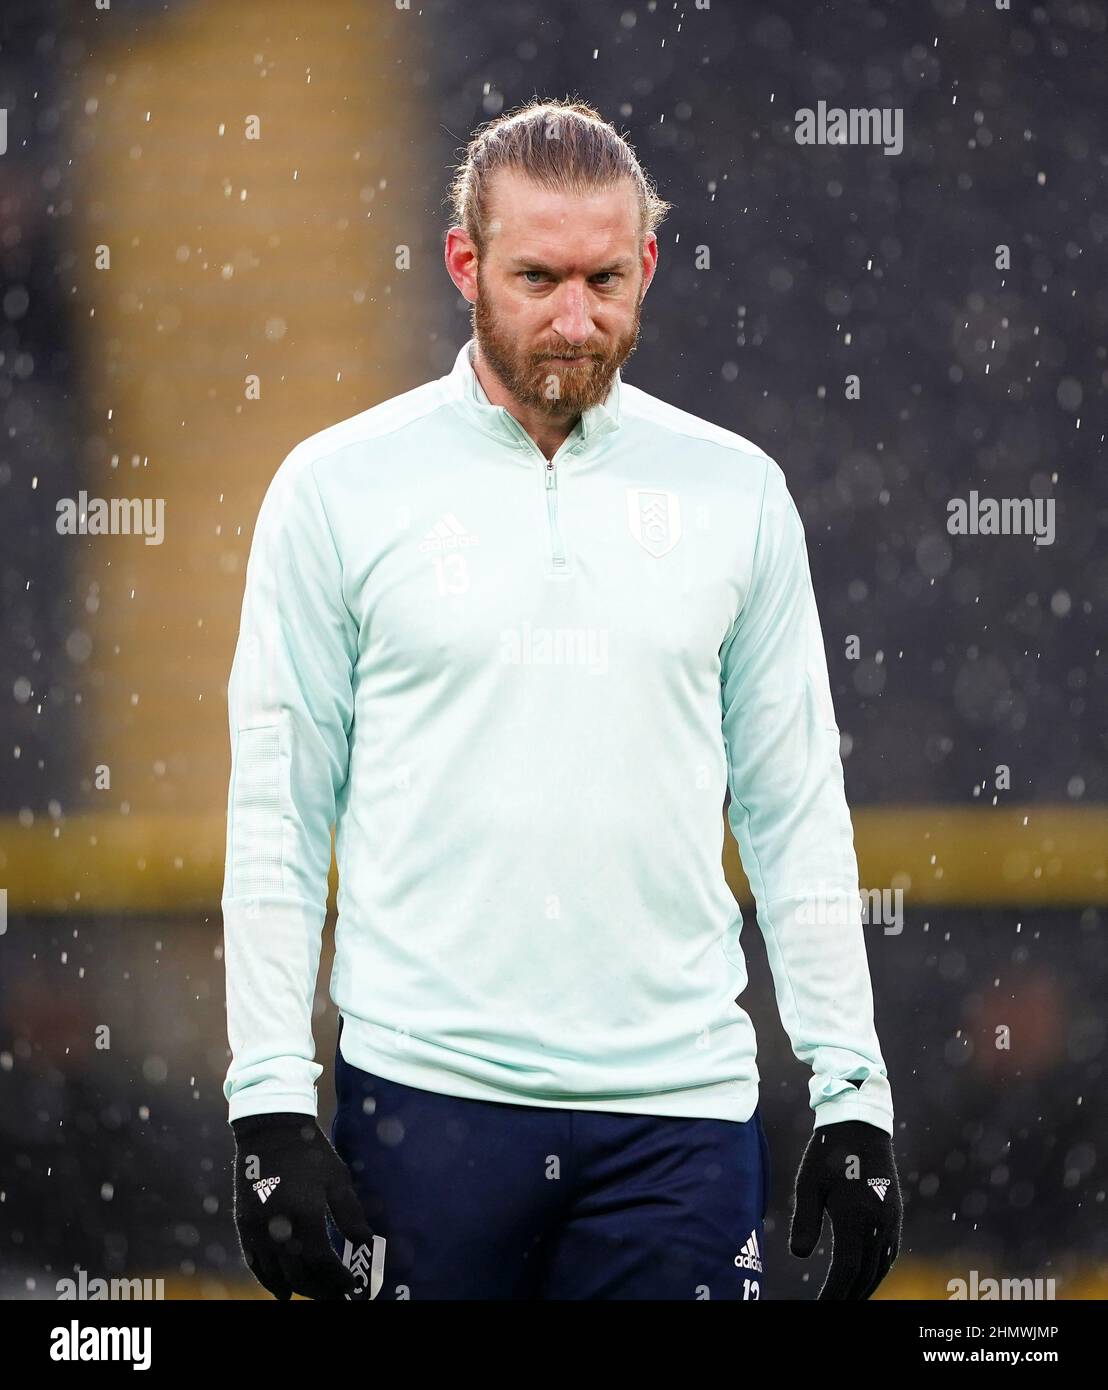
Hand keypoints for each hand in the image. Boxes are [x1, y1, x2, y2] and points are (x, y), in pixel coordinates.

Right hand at [232, 1112, 376, 1299]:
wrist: (270, 1130)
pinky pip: (255, 1263)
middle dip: (320, 1289)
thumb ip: (350, 1215)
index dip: (337, 1279)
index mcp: (306, 1214)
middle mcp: (279, 1227)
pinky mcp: (243, 1224)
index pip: (322, 1263)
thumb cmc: (310, 1152)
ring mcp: (257, 1228)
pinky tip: (282, 1291)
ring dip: (296, 1288)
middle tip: (335, 1296)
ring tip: (314, 1293)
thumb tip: (366, 1243)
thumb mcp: (337, 1179)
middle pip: (299, 1274)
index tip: (351, 1286)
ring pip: (276, 1274)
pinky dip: (268, 1280)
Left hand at [789, 1119, 901, 1298]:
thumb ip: (804, 1221)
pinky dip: (878, 1269)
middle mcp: (878, 1222)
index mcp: (855, 1217)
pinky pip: (889, 1251)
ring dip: (865, 1285)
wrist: (859, 1122)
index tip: (821, 1306)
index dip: (835, 1293)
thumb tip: (799, 1256)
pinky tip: (867, 1274)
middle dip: (850, 1295)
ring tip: (848, 1298)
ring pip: (881, 1265)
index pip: (847, 1270)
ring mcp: (891, 1218)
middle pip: (866, 1274)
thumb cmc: (828, 1152)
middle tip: (832, 1307)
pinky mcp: (895, 1211)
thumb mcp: (808, 1184)